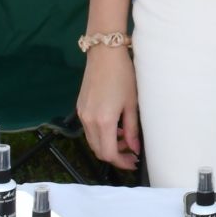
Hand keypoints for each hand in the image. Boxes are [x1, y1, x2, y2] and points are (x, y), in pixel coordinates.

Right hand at [76, 46, 140, 170]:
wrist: (104, 54)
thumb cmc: (123, 76)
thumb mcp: (131, 104)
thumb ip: (132, 129)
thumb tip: (135, 149)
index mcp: (103, 121)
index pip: (109, 153)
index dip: (121, 162)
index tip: (133, 162)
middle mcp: (89, 121)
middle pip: (98, 150)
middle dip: (115, 155)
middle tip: (131, 153)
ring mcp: (82, 114)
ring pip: (92, 141)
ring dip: (107, 145)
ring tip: (125, 138)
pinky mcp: (80, 107)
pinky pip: (89, 129)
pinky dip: (101, 134)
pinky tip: (114, 127)